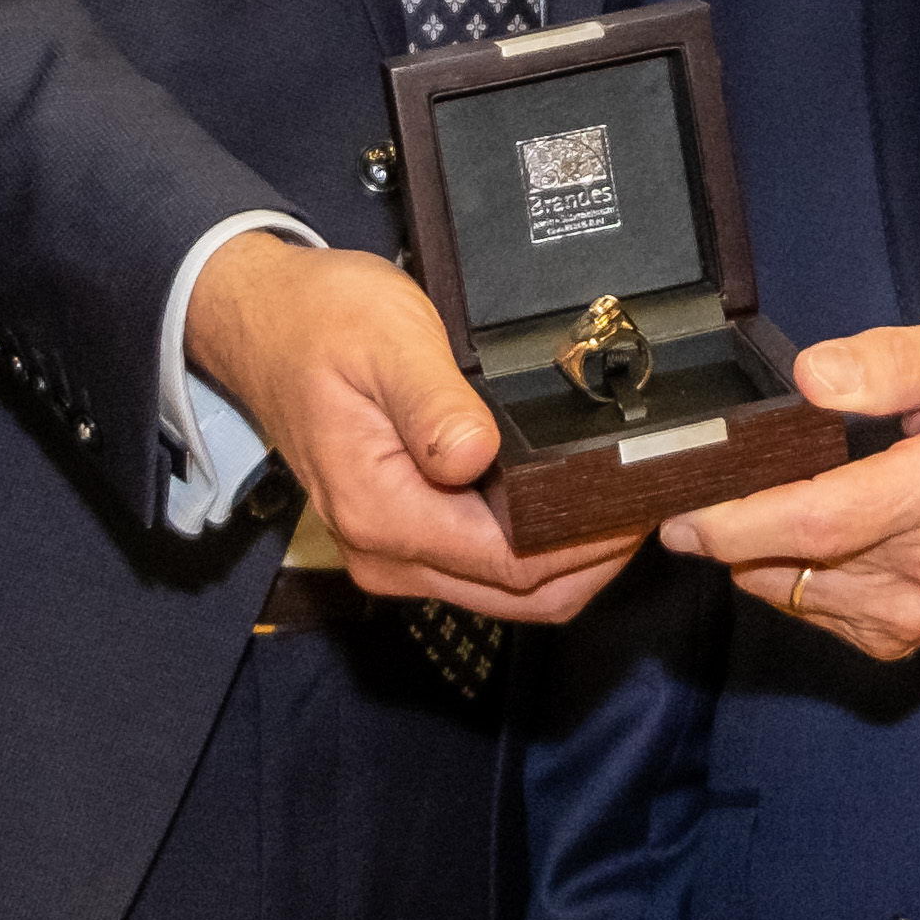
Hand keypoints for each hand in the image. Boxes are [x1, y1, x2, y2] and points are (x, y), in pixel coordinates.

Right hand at [182, 234, 638, 622]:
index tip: (641, 501)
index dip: (588, 543)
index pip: (511, 563)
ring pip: (510, 591)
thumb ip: (432, 402)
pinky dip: (542, 550)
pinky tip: (575, 502)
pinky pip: (489, 568)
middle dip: (597, 559)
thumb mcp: (385, 339)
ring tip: (625, 499)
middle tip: (654, 501)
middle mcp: (386, 553)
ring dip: (574, 559)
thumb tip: (476, 456)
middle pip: (521, 595)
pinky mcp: (406, 537)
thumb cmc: (321, 324)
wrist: (265, 325)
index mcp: (382, 511)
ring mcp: (395, 552)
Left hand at [656, 303, 919, 660]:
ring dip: (751, 550)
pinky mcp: (904, 634)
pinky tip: (795, 529)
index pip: (823, 520)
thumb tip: (811, 377)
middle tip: (686, 486)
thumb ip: (893, 360)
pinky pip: (813, 607)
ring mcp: (917, 610)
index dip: (740, 519)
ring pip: (791, 590)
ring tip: (746, 496)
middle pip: (793, 561)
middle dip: (724, 528)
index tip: (683, 506)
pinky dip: (786, 571)